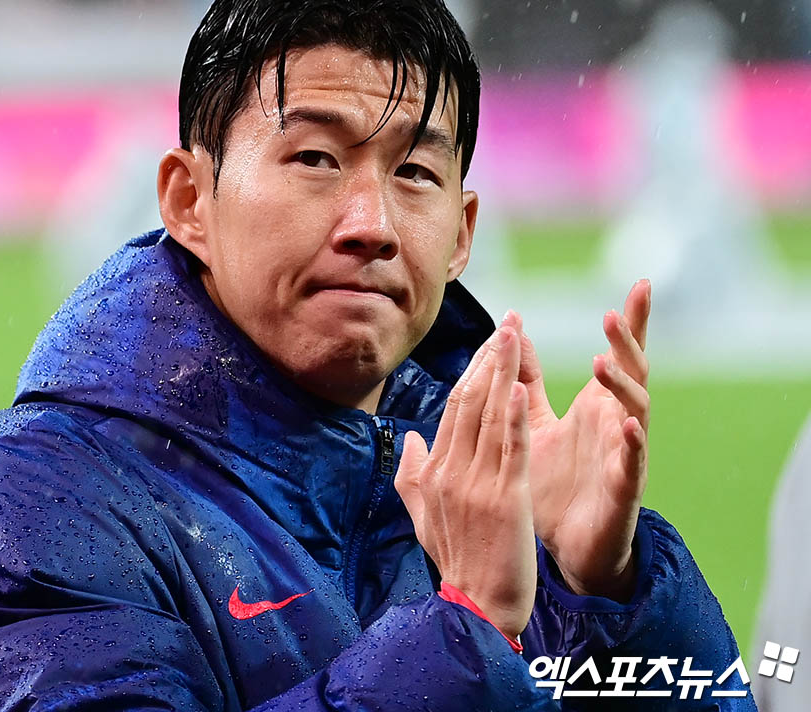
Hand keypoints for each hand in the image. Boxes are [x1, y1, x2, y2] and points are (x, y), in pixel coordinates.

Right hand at [396, 324, 536, 640]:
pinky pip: (508, 448)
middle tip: (508, 321)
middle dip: (489, 358)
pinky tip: (517, 385)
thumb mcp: (423, 518)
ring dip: (503, 371)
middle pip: (469, 402)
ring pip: (488, 416)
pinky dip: (511, 415)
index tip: (490, 343)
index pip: (453, 409)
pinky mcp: (505, 498)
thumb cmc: (457, 563)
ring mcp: (476, 483)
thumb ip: (413, 476)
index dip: (473, 371)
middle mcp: (451, 471)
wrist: (476, 608)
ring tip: (516, 335)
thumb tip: (412, 438)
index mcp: (434, 472)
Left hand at [513, 279, 651, 599]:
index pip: (617, 356)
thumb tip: (513, 337)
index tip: (640, 284)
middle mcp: (615, 424)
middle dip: (627, 342)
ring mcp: (623, 454)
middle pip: (632, 373)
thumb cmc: (552, 486)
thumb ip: (526, 382)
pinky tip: (628, 425)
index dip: (630, 323)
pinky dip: (632, 443)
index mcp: (595, 407)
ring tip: (603, 362)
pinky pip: (633, 462)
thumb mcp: (532, 424)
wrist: (560, 550)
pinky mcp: (623, 489)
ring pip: (636, 411)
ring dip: (621, 385)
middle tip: (614, 314)